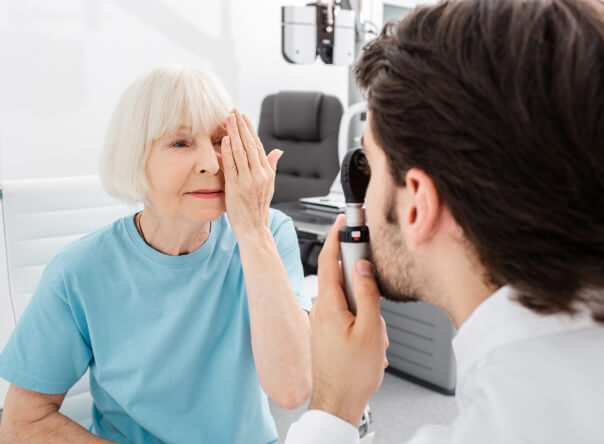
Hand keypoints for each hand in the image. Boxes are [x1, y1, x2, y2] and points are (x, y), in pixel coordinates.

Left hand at [221, 109, 281, 240]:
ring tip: (228, 119)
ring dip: (234, 134)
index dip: (250, 129)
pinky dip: (228, 152)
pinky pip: (232, 166)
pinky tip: (224, 139)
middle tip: (234, 111)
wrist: (254, 229)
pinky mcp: (236, 188)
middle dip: (241, 126)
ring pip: (241, 152)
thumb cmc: (258, 208)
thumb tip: (278, 151)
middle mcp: (260, 175)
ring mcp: (248, 181)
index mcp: (267, 173)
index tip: (244, 116)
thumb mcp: (269, 186)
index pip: (258, 146)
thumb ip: (271, 166)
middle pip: (250, 145)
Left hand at [309, 214, 388, 427]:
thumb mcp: (370, 330)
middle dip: (365, 290)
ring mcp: (323, 322)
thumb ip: (368, 294)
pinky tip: (370, 343)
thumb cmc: (352, 374)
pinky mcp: (327, 332)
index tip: (343, 221)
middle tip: (377, 311)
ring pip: (349, 301)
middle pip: (343, 280)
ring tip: (375, 337)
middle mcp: (321, 310)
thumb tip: (362, 267)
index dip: (335, 236)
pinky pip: (347, 316)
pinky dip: (362, 323)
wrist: (338, 403)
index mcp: (328, 304)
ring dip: (367, 313)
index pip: (328, 259)